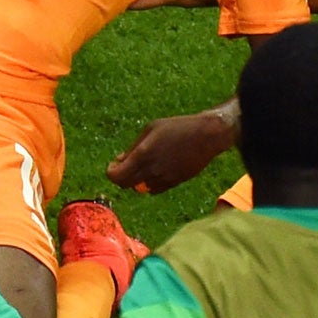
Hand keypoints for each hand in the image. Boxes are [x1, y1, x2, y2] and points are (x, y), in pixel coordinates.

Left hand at [106, 105, 236, 194]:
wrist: (206, 136)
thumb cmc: (178, 127)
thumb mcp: (151, 129)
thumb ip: (133, 147)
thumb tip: (120, 160)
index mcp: (143, 154)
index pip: (116, 176)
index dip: (111, 172)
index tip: (114, 165)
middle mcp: (151, 170)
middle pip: (125, 185)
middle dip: (121, 177)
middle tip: (124, 166)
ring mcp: (162, 179)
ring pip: (139, 188)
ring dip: (136, 179)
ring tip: (144, 164)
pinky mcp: (173, 183)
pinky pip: (153, 189)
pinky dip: (149, 182)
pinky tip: (156, 169)